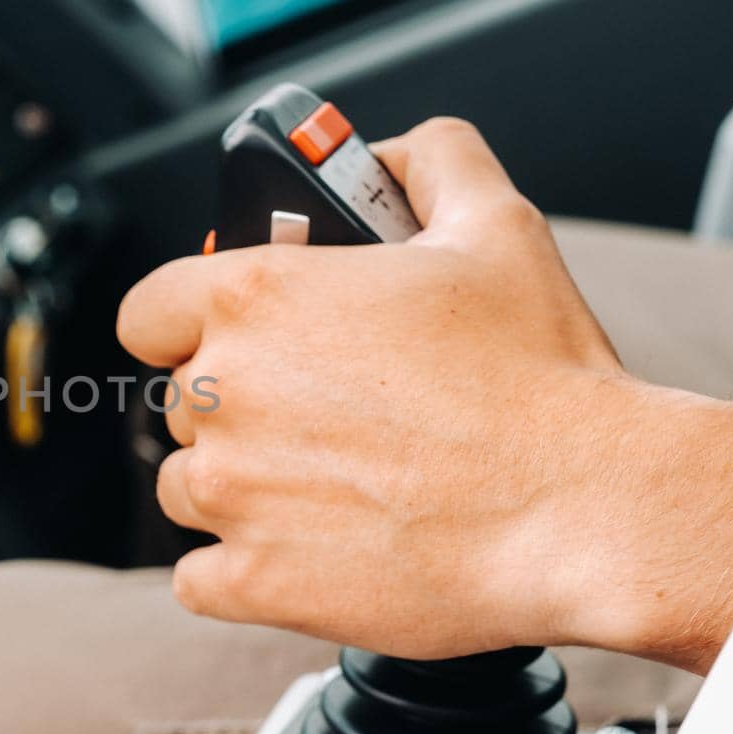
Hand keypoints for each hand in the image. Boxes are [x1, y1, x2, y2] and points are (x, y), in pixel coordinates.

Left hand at [117, 117, 732, 672]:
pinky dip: (240, 572)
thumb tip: (389, 153)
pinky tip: (306, 552)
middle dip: (243, 408)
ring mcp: (231, 493)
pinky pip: (199, 580)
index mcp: (257, 297)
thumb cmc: (541, 377)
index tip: (223, 342)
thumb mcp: (494, 225)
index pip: (148, 310)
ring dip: (239, 489)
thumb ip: (428, 162)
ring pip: (187, 488)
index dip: (182, 326)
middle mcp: (227, 391)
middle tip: (325, 418)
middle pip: (184, 401)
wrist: (584, 507)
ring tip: (329, 486)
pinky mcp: (253, 580)